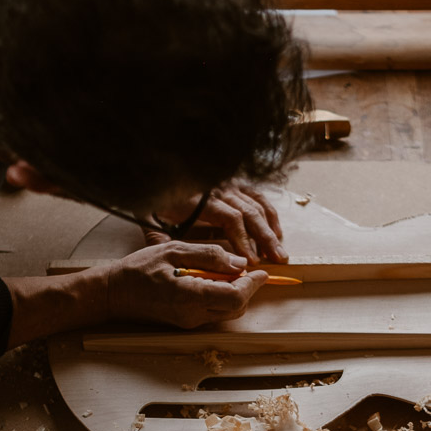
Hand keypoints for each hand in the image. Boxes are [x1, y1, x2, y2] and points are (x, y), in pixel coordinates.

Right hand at [106, 242, 267, 327]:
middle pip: (237, 307)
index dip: (253, 284)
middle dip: (246, 288)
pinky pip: (215, 313)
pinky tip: (210, 282)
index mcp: (190, 297)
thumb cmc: (138, 269)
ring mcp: (190, 323)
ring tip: (223, 273)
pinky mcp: (187, 323)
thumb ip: (208, 255)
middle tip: (242, 269)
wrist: (112, 294)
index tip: (260, 271)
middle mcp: (193, 315)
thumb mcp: (173, 250)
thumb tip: (239, 262)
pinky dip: (221, 298)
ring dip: (235, 294)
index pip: (236, 297)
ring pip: (228, 312)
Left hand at [144, 181, 286, 262]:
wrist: (157, 169)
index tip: (251, 261)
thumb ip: (160, 240)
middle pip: (250, 213)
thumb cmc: (155, 196)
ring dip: (271, 230)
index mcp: (201, 198)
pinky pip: (258, 197)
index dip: (244, 240)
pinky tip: (276, 232)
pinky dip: (270, 215)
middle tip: (278, 259)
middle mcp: (219, 188)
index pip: (231, 219)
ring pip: (258, 206)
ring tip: (279, 252)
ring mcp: (229, 183)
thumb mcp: (151, 218)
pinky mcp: (235, 182)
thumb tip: (174, 261)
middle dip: (266, 239)